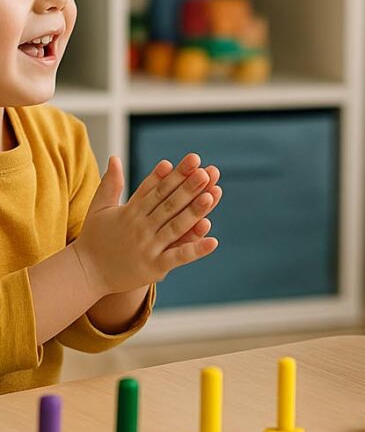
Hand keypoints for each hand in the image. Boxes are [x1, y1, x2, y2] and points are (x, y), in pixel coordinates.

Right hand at [73, 152, 220, 296]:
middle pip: (169, 203)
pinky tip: (213, 240)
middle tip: (206, 172)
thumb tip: (114, 157)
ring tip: (211, 196)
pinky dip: (195, 249)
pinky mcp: (154, 268)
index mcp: (131, 211)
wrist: (85, 274)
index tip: (193, 160)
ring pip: (175, 226)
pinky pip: (177, 257)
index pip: (157, 188)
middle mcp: (141, 227)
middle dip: (189, 187)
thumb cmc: (94, 238)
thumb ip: (111, 183)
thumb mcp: (100, 207)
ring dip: (194, 211)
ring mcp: (148, 247)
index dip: (176, 174)